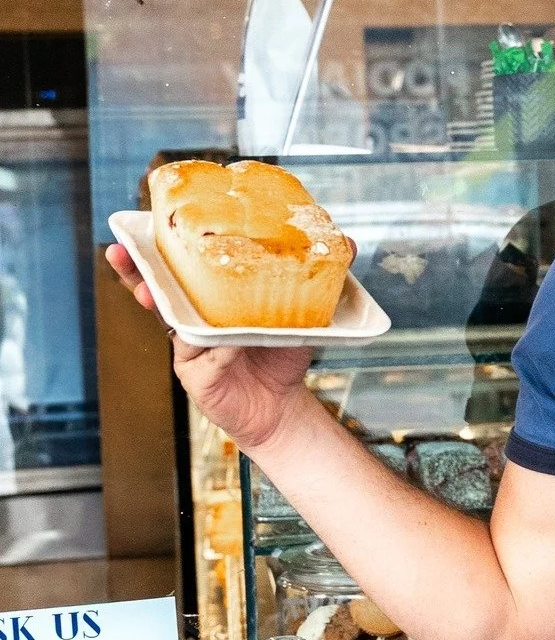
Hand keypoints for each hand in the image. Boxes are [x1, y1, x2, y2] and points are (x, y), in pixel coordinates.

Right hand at [105, 241, 314, 453]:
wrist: (283, 407)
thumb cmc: (282, 355)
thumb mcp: (302, 312)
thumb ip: (318, 279)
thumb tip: (349, 239)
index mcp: (207, 302)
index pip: (177, 271)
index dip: (153, 253)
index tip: (135, 231)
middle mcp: (191, 323)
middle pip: (156, 292)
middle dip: (135, 271)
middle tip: (120, 250)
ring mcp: (189, 350)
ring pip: (172, 322)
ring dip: (158, 304)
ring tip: (146, 291)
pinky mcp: (197, 378)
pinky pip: (205, 357)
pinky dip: (218, 350)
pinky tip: (228, 344)